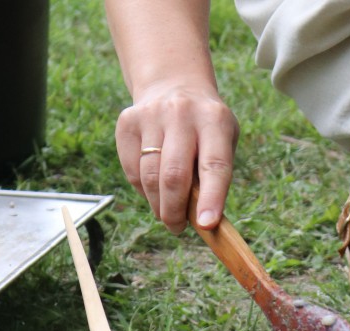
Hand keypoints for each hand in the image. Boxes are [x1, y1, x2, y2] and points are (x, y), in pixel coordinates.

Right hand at [115, 80, 238, 233]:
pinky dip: (143, 190)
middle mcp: (182, 113)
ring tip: (168, 212)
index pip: (215, 165)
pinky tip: (153, 189)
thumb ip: (214, 177)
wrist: (173, 85)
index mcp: (215, 120)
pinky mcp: (127, 122)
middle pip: (174, 175)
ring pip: (150, 177)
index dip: (211, 198)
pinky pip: (132, 171)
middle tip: (177, 227)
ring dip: (158, 205)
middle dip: (175, 211)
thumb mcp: (222, 142)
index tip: (206, 225)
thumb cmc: (205, 129)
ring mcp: (151, 115)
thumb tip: (201, 222)